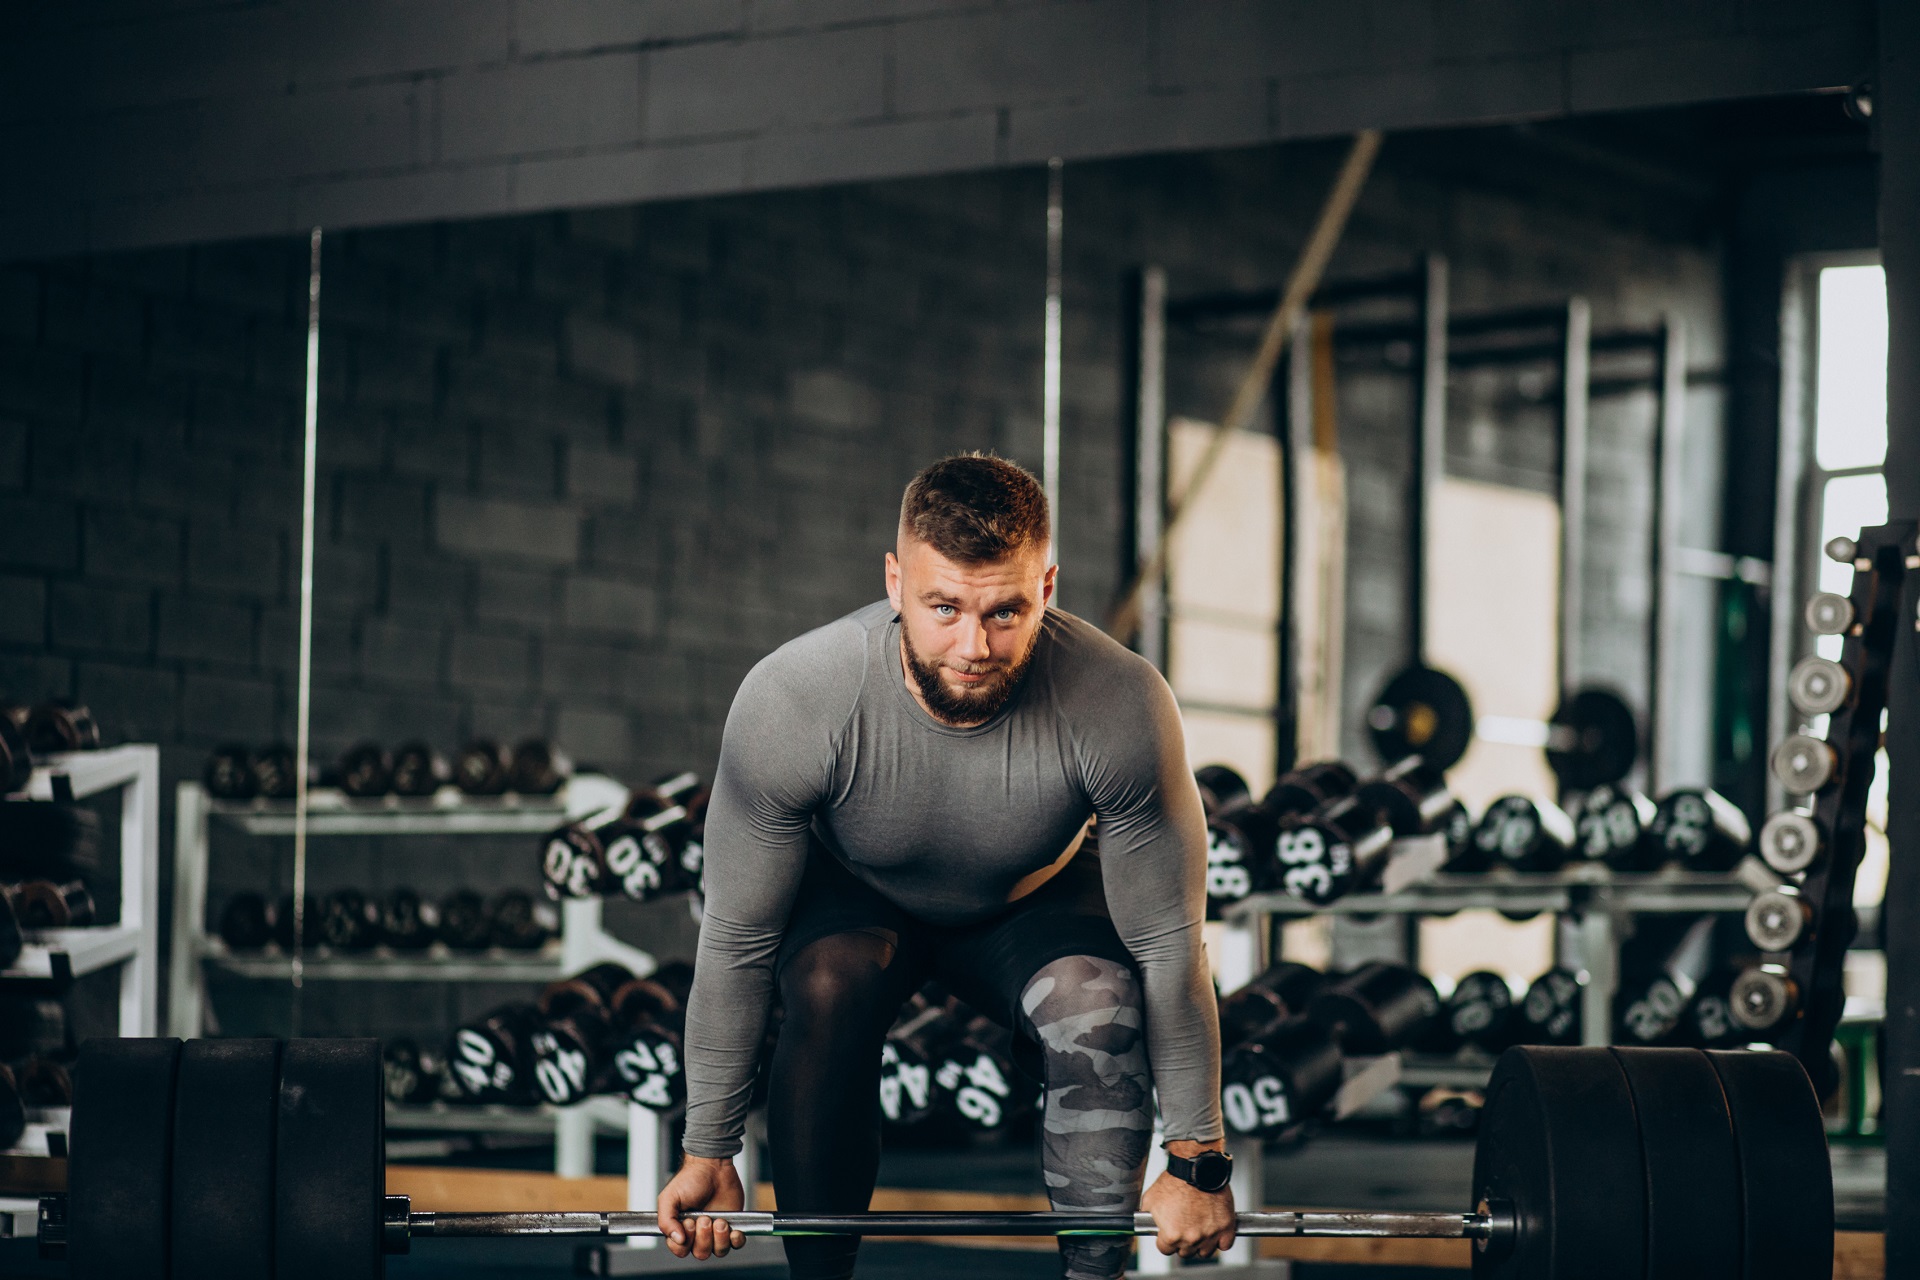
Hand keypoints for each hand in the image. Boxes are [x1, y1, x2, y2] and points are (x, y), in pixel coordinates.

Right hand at [657, 1156, 747, 1258]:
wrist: (713, 1165)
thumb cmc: (690, 1179)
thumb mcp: (669, 1198)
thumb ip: (666, 1221)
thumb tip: (677, 1240)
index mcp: (681, 1229)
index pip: (680, 1250)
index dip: (685, 1242)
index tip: (688, 1223)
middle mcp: (698, 1233)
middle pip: (700, 1253)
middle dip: (703, 1237)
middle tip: (704, 1217)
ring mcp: (716, 1231)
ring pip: (719, 1251)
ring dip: (719, 1237)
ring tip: (719, 1220)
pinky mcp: (732, 1226)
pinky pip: (736, 1244)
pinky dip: (736, 1240)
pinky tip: (732, 1229)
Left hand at [1139, 1144, 1236, 1260]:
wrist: (1196, 1167)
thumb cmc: (1175, 1180)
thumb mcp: (1150, 1199)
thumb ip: (1148, 1218)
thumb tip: (1147, 1224)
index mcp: (1171, 1235)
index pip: (1165, 1250)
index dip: (1165, 1239)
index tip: (1168, 1233)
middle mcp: (1191, 1238)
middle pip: (1185, 1252)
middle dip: (1182, 1241)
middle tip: (1183, 1226)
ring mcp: (1210, 1234)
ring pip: (1205, 1251)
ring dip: (1201, 1243)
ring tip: (1198, 1228)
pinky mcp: (1226, 1227)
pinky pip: (1225, 1245)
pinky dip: (1221, 1240)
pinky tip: (1214, 1230)